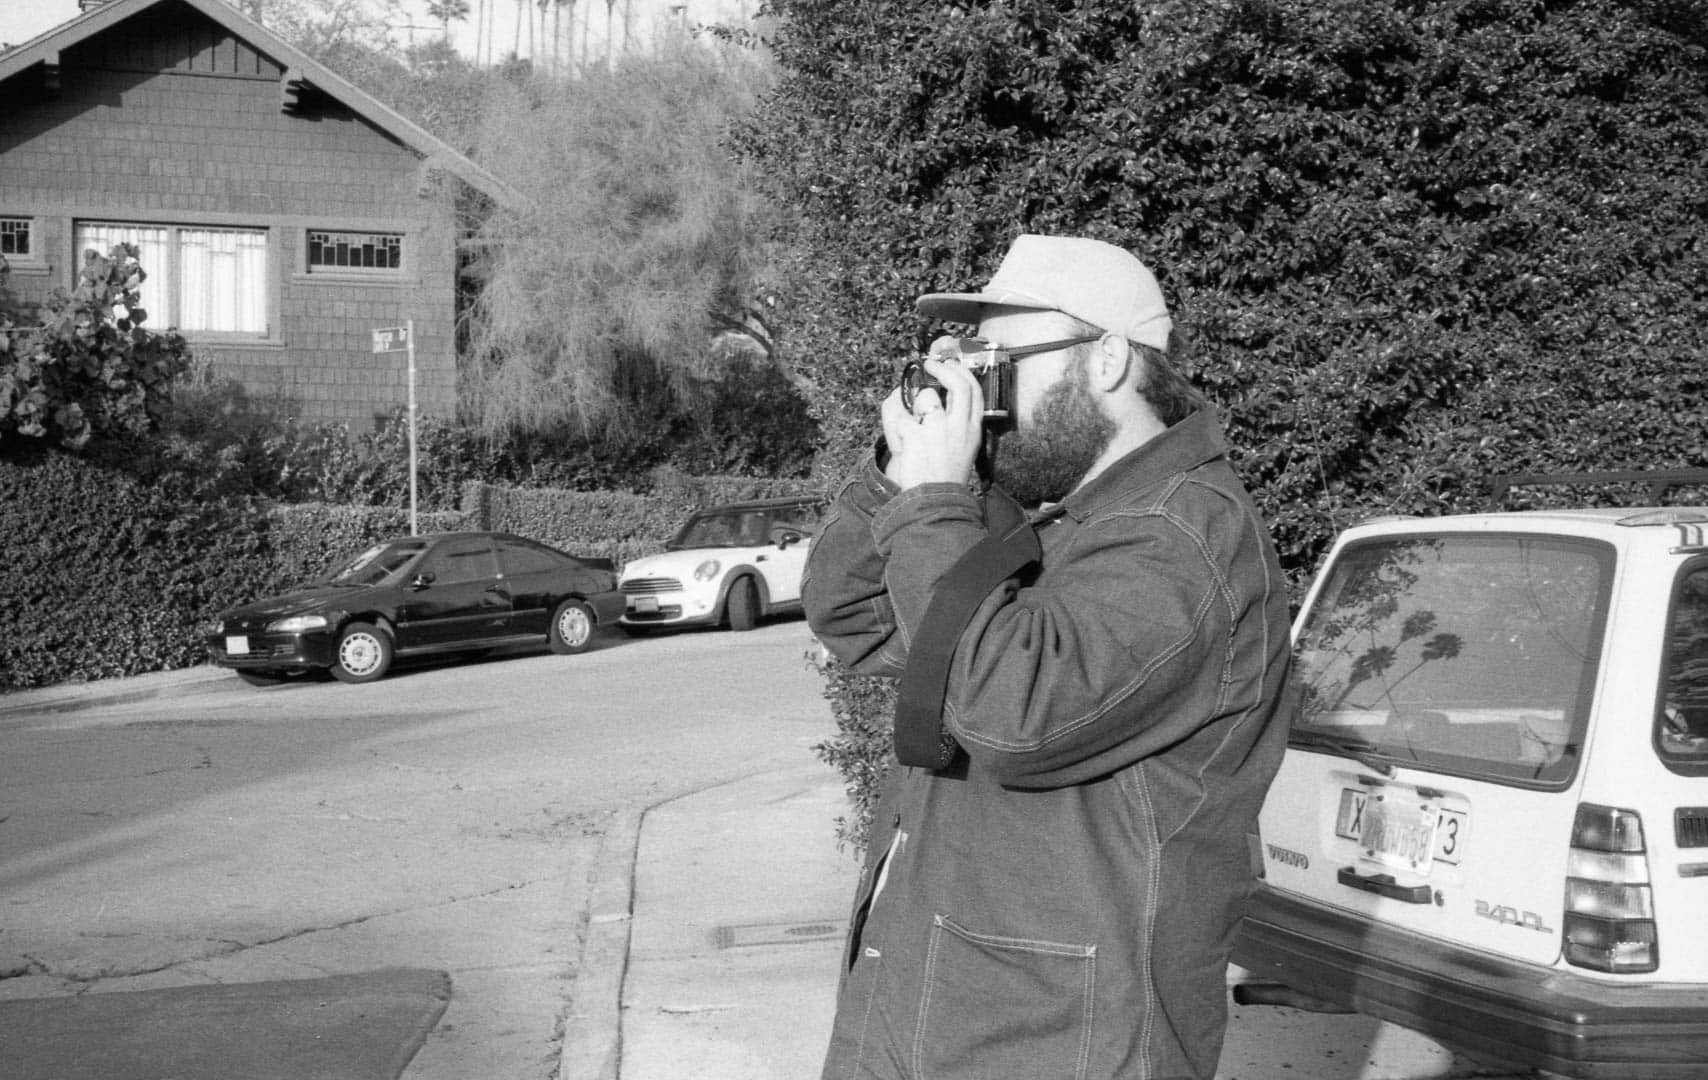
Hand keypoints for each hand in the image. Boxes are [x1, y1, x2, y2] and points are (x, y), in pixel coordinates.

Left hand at [881, 357, 983, 488]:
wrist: (933, 501)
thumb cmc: (943, 476)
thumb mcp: (960, 449)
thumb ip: (953, 422)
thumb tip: (931, 394)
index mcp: (971, 430)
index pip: (975, 391)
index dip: (961, 372)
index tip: (949, 365)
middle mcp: (959, 427)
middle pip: (959, 384)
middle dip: (944, 369)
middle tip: (929, 365)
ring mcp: (938, 430)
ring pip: (925, 396)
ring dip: (913, 404)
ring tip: (909, 422)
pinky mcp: (916, 436)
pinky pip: (899, 416)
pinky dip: (894, 423)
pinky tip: (899, 440)